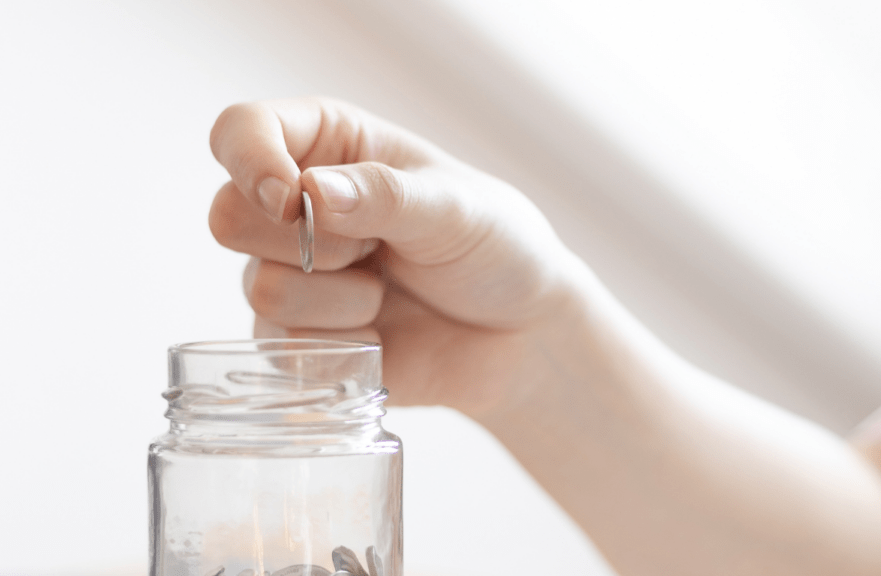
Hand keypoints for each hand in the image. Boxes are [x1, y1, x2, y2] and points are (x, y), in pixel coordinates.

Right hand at [208, 97, 583, 416]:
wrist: (520, 336)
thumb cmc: (496, 250)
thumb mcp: (456, 210)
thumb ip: (386, 196)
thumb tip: (309, 192)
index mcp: (330, 147)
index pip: (241, 131)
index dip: (249, 162)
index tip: (291, 198)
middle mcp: (297, 208)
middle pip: (228, 216)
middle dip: (309, 244)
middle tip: (377, 250)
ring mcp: (293, 276)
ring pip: (261, 290)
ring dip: (339, 301)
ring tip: (388, 292)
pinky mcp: (299, 341)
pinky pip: (283, 349)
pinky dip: (342, 348)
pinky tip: (381, 336)